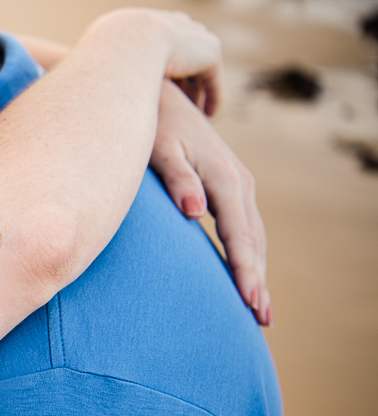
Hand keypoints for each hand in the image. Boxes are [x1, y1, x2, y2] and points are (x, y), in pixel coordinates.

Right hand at [95, 9, 223, 115]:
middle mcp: (170, 23)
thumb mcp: (90, 64)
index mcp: (140, 22)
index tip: (155, 88)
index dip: (158, 65)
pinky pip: (212, 79)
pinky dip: (212, 96)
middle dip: (184, 73)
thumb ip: (91, 73)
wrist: (128, 46)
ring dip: (198, 88)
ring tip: (196, 111)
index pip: (156, 43)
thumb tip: (74, 90)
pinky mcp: (209, 53)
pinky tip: (209, 115)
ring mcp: (192, 36)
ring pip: (199, 66)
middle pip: (182, 51)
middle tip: (183, 100)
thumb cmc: (99, 60)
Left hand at [150, 81, 270, 325]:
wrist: (161, 94)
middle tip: (262, 321)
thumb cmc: (153, 124)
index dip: (244, 271)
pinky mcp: (227, 184)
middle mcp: (237, 181)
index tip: (249, 303)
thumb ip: (176, 179)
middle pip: (253, 240)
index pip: (238, 235)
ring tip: (259, 309)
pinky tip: (244, 274)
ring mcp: (236, 182)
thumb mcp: (159, 148)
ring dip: (256, 271)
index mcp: (223, 178)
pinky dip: (248, 253)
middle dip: (257, 281)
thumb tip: (194, 210)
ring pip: (253, 234)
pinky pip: (243, 226)